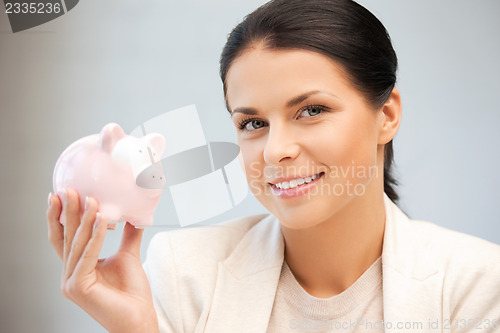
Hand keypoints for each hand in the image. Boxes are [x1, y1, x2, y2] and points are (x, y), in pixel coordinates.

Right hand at [47, 189, 158, 332]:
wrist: (140, 318)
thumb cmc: (132, 293)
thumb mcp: (128, 256)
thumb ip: (127, 235)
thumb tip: (133, 213)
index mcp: (77, 267)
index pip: (66, 237)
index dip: (63, 215)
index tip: (63, 194)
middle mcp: (69, 275)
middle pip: (67, 237)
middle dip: (69, 211)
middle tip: (70, 189)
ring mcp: (71, 282)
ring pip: (77, 244)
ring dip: (85, 219)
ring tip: (93, 199)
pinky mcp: (78, 287)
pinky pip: (87, 255)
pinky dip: (96, 236)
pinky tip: (103, 218)